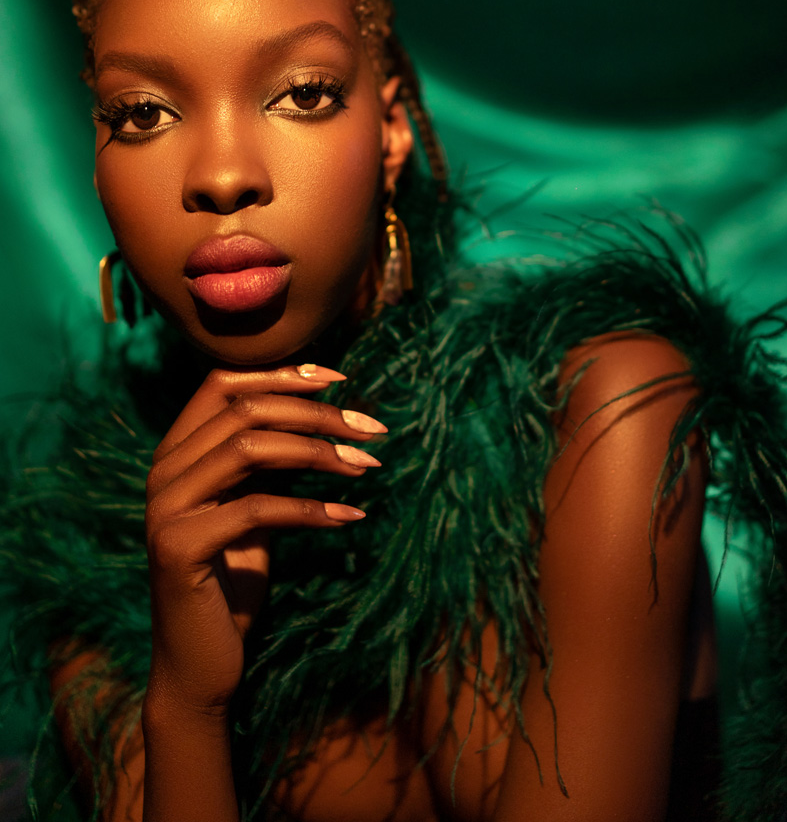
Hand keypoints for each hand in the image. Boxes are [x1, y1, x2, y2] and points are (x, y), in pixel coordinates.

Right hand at [142, 364, 383, 718]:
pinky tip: (351, 516)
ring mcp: (165, 508)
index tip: (341, 379)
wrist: (200, 665)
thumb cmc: (235, 581)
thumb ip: (265, 460)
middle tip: (372, 429)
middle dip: (317, 414)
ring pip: (248, 449)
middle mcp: (163, 471)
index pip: (223, 383)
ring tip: (367, 465)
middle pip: (245, 411)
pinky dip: (311, 508)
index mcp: (175, 451)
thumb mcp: (252, 506)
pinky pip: (256, 509)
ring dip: (319, 452)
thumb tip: (324, 408)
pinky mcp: (178, 548)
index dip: (282, 373)